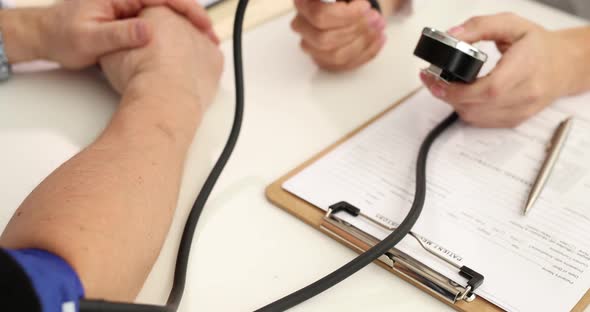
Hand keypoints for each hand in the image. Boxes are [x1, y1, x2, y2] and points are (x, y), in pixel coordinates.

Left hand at [39, 0, 217, 68]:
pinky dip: (175, 26)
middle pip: (169, 0)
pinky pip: (158, 14)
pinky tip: (186, 38)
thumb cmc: (63, 35)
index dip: (186, 8)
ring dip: (186, 22)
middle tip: (211, 36)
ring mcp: (127, 2)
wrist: (46, 35)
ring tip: (205, 40)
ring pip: (166, 7)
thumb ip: (119, 33)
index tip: (203, 24)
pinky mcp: (129, 12)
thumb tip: (148, 30)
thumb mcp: (89, 39)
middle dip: (193, 15)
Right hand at [99, 7, 222, 114]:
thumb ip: (120, 41)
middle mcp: (183, 22)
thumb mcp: (112, 51)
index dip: (145, 32)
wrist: (164, 95)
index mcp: (158, 11)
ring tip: (170, 75)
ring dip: (186, 54)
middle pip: (176, 28)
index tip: (141, 50)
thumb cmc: (138, 73)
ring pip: (194, 44)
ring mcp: (202, 40)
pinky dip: (201, 68)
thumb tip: (117, 47)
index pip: (152, 16)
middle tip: (155, 63)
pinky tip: (187, 80)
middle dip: (167, 42)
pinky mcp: (215, 60)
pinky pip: (209, 61)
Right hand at [292, 0, 386, 70]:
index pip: (319, 16)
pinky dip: (368, 51)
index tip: (365, 6)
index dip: (345, 15)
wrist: (349, 3)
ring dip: (363, 41)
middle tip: (375, 17)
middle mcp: (302, 28)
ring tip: (379, 25)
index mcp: (303, 5)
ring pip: (336, 56)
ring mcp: (313, 48)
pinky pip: (347, 64)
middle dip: (355, 29)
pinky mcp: (326, 61)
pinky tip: (379, 37)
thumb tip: (343, 3)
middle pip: (325, 39)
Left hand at [420, 13, 573, 127]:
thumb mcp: (511, 24)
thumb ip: (480, 27)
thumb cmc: (538, 45)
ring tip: (447, 86)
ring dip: (455, 103)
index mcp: (527, 67)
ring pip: (475, 116)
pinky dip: (467, 110)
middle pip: (477, 105)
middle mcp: (526, 93)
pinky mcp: (515, 121)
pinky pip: (482, 122)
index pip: (490, 89)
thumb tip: (452, 36)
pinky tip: (464, 96)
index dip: (458, 90)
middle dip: (448, 94)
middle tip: (433, 80)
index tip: (436, 80)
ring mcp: (521, 110)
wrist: (563, 65)